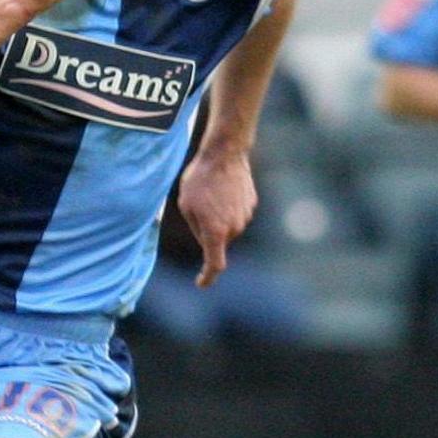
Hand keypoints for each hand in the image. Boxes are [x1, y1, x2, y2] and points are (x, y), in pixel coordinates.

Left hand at [176, 149, 255, 287]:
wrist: (225, 154)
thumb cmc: (200, 179)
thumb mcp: (186, 205)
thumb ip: (196, 228)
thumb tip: (206, 239)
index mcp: (216, 232)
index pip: (215, 264)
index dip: (208, 277)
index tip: (201, 284)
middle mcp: (234, 228)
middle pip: (219, 241)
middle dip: (208, 232)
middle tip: (196, 208)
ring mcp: (246, 216)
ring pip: (228, 227)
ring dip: (218, 217)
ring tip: (210, 192)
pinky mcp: (252, 204)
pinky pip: (236, 214)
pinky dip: (228, 207)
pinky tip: (222, 188)